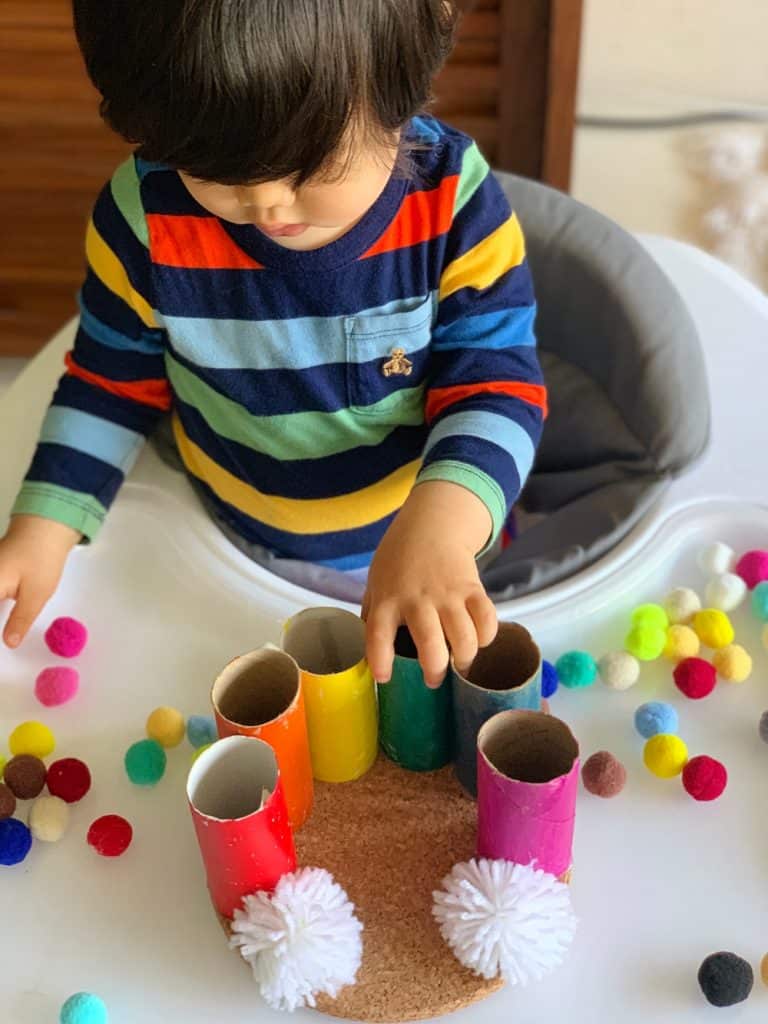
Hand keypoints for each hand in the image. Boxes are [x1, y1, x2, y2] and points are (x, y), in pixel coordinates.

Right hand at [0, 515, 80, 647]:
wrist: (45, 527)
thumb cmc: (40, 559)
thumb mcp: (35, 595)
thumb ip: (19, 620)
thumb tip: (9, 643)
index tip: (6, 646)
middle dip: (1, 621)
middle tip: (11, 638)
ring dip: (2, 615)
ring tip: (12, 626)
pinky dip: (0, 607)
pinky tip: (7, 614)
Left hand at [363, 481, 497, 686]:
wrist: (430, 525)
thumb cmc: (399, 561)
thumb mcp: (375, 585)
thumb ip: (372, 617)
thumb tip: (365, 652)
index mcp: (387, 600)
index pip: (377, 634)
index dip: (380, 660)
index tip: (384, 678)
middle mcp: (417, 599)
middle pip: (430, 645)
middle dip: (435, 671)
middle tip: (434, 680)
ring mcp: (447, 593)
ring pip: (464, 638)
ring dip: (464, 658)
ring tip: (459, 663)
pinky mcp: (472, 587)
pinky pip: (487, 619)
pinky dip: (487, 636)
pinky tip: (479, 638)